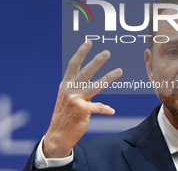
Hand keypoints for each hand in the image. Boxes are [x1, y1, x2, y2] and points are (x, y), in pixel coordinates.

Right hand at [43, 41, 122, 157]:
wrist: (58, 135)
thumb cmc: (64, 116)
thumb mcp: (68, 101)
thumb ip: (81, 94)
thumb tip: (100, 99)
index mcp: (65, 84)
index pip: (73, 65)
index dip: (81, 53)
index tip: (88, 43)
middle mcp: (69, 90)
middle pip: (84, 72)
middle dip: (96, 61)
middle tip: (107, 52)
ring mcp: (75, 100)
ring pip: (94, 86)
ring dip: (107, 77)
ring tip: (119, 71)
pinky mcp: (81, 111)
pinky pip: (97, 107)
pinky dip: (105, 108)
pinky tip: (111, 110)